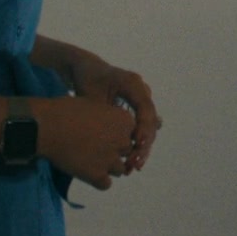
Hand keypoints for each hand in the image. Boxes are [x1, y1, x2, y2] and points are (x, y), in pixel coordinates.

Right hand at [34, 95, 135, 190]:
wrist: (46, 127)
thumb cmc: (66, 111)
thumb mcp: (94, 104)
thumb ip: (108, 116)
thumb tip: (109, 123)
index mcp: (124, 120)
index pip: (132, 133)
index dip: (118, 134)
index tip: (104, 133)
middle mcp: (122, 141)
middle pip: (126, 151)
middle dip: (113, 150)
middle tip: (94, 146)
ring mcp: (111, 160)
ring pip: (119, 170)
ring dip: (107, 166)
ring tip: (89, 160)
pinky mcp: (97, 176)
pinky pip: (106, 184)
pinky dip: (98, 180)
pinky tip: (85, 172)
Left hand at [70, 54, 162, 173]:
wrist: (85, 69)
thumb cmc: (86, 81)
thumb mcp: (92, 97)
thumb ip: (104, 116)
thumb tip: (114, 140)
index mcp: (132, 83)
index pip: (145, 109)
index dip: (143, 129)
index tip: (136, 146)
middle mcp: (142, 90)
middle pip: (151, 120)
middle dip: (145, 144)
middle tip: (135, 164)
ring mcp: (142, 98)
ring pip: (149, 126)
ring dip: (143, 146)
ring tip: (134, 166)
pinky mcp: (137, 107)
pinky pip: (143, 126)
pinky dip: (138, 142)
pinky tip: (132, 159)